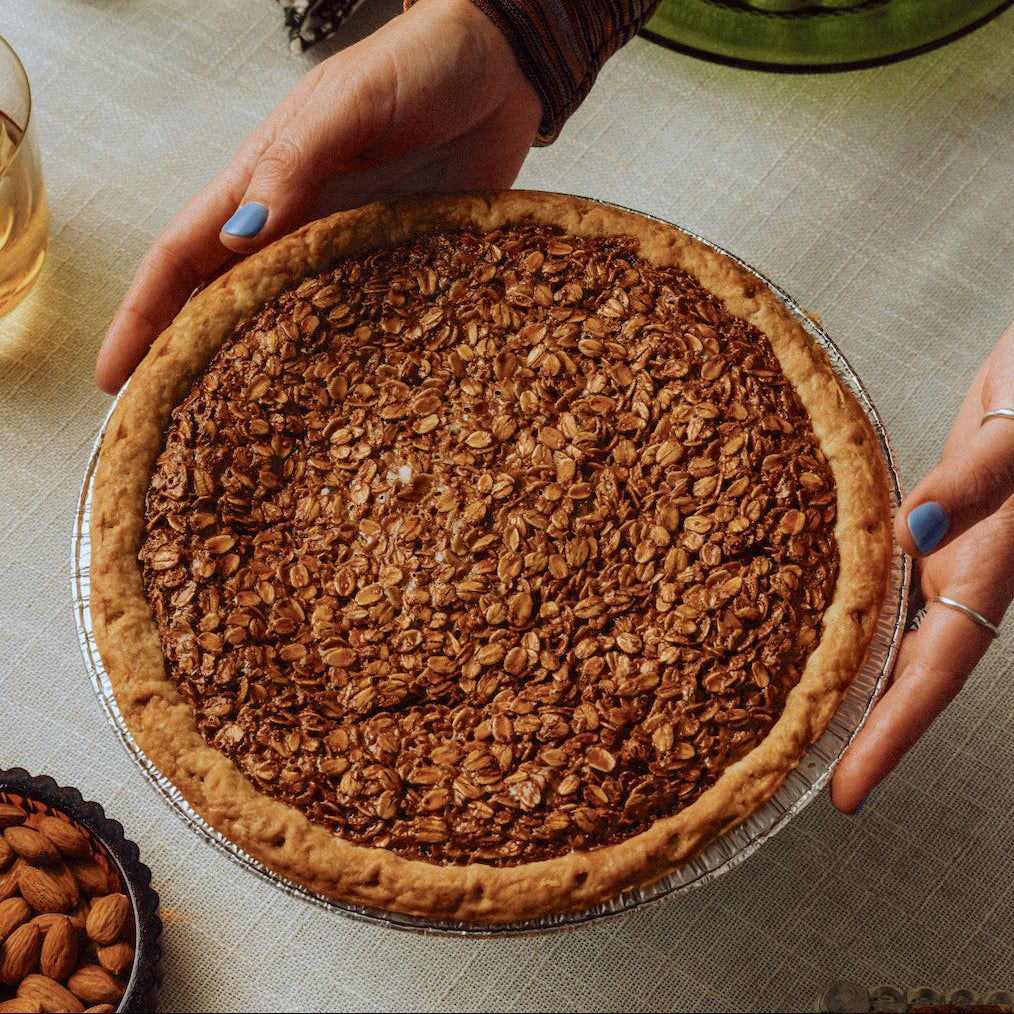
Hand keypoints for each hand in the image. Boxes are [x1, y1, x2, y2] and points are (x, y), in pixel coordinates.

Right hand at [95, 0, 543, 392]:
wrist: (506, 66)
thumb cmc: (423, 65)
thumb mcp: (350, 105)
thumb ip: (295, 166)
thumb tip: (239, 239)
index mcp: (265, 180)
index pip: (183, 256)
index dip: (143, 317)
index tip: (114, 378)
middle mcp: (297, 224)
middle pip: (222, 301)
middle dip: (185, 359)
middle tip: (164, 428)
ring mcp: (347, 249)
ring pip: (285, 320)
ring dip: (256, 370)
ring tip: (237, 431)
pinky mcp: (398, 264)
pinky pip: (359, 321)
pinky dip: (337, 361)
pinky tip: (334, 403)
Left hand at [831, 320, 1013, 811]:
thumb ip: (974, 482)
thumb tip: (917, 527)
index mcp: (988, 572)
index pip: (932, 675)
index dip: (890, 738)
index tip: (846, 795)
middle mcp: (960, 574)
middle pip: (902, 672)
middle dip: (857, 729)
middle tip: (794, 776)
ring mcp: (939, 550)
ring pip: (887, 631)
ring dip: (847, 677)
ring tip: (792, 719)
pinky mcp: (919, 517)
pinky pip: (877, 578)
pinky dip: (846, 609)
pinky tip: (806, 621)